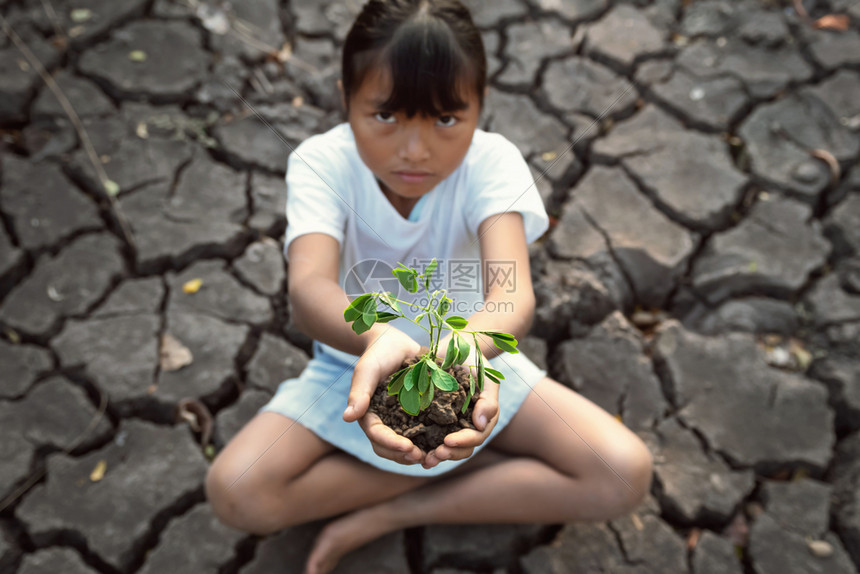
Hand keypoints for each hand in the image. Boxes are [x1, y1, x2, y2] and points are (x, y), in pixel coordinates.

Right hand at [342, 325, 425, 464]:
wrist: (396, 344)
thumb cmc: (378, 353)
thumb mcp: (368, 370)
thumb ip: (359, 392)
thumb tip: (347, 417)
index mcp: (369, 415)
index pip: (377, 435)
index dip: (390, 443)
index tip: (406, 447)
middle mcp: (384, 422)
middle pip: (390, 448)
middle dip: (404, 455)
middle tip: (422, 457)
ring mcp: (401, 420)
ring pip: (406, 446)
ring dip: (419, 453)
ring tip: (434, 455)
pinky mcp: (417, 415)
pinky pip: (423, 433)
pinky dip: (431, 441)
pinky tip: (445, 442)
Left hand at [423, 337, 499, 468]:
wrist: (454, 347)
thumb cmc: (474, 361)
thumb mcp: (486, 377)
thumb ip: (488, 400)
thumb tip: (480, 425)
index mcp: (481, 418)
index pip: (475, 437)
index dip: (463, 441)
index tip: (447, 440)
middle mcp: (466, 425)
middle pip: (462, 448)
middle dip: (449, 453)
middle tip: (434, 455)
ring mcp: (450, 424)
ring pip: (446, 448)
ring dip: (436, 456)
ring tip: (425, 460)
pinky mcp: (433, 419)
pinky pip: (429, 437)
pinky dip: (423, 446)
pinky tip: (413, 451)